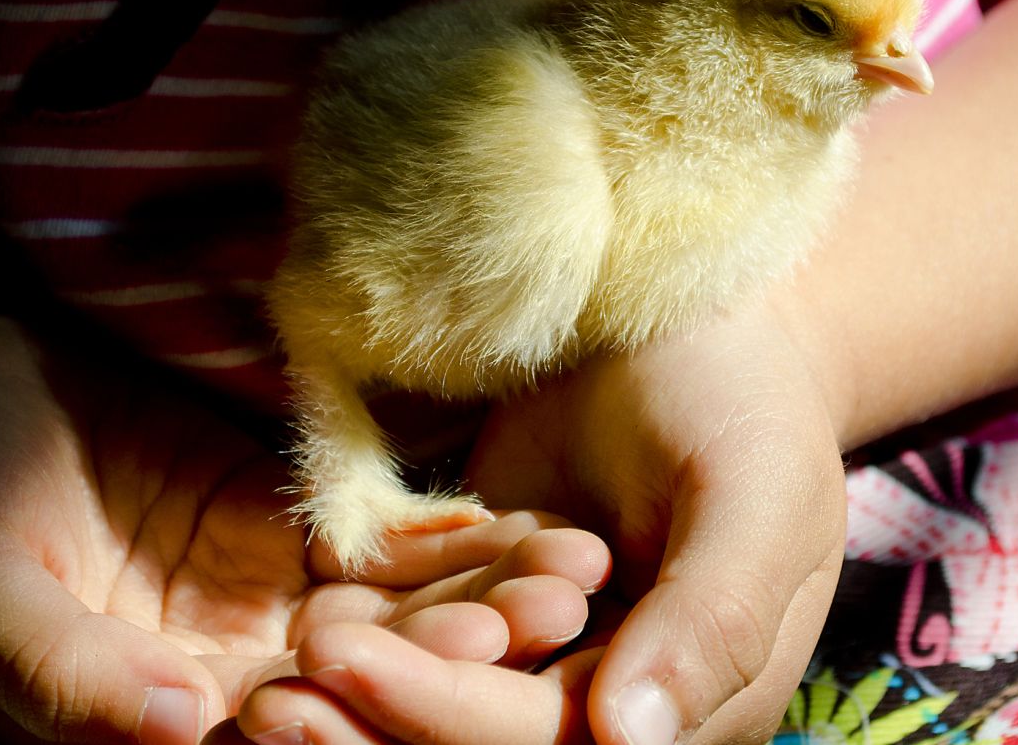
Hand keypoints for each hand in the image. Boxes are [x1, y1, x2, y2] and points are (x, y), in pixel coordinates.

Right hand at [0, 293, 608, 744]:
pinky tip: (521, 519)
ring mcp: (252, 597)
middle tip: (560, 613)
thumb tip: (186, 730)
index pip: (284, 736)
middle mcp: (217, 671)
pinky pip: (369, 538)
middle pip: (361, 680)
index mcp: (149, 713)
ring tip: (570, 568)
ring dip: (478, 592)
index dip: (378, 712)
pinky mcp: (271, 520)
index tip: (476, 669)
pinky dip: (442, 532)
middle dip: (460, 651)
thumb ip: (73, 671)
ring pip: (386, 613)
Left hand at [237, 298, 847, 744]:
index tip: (353, 668)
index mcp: (697, 702)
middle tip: (270, 704)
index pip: (556, 740)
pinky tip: (302, 620)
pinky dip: (367, 634)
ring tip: (262, 685)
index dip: (449, 715)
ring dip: (354, 700)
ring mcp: (553, 646)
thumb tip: (630, 740)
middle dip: (381, 722)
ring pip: (444, 701)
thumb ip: (710, 621)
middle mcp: (616, 692)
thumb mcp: (755, 497)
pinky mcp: (500, 589)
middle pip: (485, 739)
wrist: (701, 315)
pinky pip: (428, 631)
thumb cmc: (746, 397)